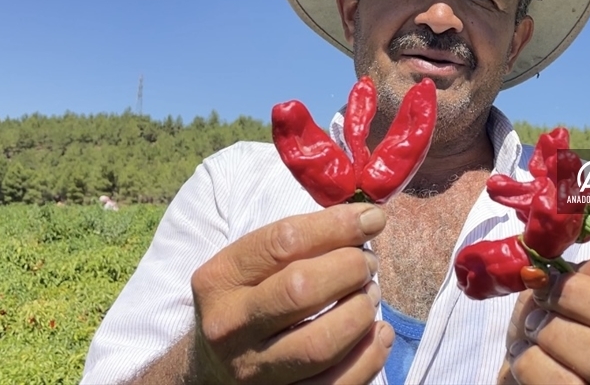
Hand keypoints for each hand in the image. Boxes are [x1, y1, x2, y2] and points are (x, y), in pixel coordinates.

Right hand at [187, 202, 392, 383]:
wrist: (211, 369)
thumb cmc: (247, 302)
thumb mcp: (252, 265)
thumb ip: (301, 240)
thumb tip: (369, 219)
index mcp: (220, 279)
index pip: (284, 242)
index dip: (337, 226)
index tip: (372, 219)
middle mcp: (229, 327)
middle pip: (301, 290)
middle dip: (350, 269)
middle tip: (367, 264)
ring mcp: (252, 371)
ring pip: (320, 344)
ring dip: (361, 313)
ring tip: (370, 296)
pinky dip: (368, 357)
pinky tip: (378, 333)